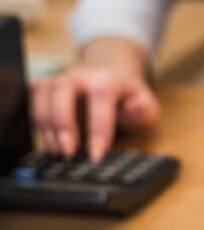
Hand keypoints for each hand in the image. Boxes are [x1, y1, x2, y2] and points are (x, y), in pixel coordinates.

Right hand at [31, 37, 160, 160]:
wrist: (111, 78)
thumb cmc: (129, 99)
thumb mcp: (147, 106)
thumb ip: (145, 110)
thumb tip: (136, 107)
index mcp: (108, 78)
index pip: (101, 97)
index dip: (98, 127)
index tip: (97, 154)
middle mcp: (80, 75)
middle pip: (63, 90)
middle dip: (63, 123)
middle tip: (69, 153)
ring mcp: (60, 79)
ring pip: (42, 95)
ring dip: (46, 126)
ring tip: (58, 152)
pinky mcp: (44, 87)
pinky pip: (31, 100)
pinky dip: (35, 122)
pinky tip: (47, 142)